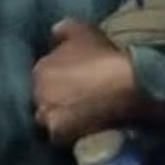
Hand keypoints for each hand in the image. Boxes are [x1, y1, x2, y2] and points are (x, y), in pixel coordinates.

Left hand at [32, 19, 146, 144]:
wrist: (127, 84)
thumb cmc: (105, 55)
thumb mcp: (84, 31)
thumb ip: (63, 29)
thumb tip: (53, 33)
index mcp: (40, 68)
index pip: (42, 77)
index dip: (58, 79)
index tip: (74, 81)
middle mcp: (37, 93)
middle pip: (43, 98)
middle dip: (55, 97)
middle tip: (77, 98)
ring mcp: (46, 114)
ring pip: (48, 117)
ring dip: (59, 115)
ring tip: (79, 115)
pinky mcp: (59, 133)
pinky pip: (59, 134)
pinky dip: (68, 132)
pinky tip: (82, 128)